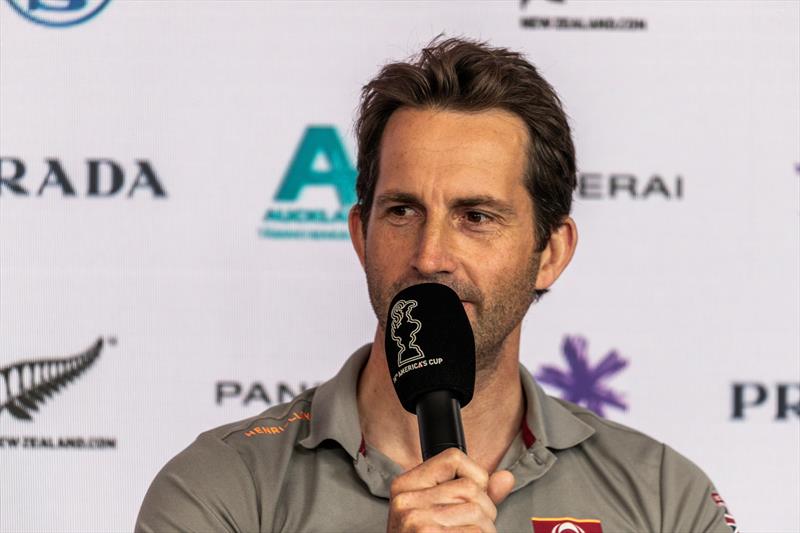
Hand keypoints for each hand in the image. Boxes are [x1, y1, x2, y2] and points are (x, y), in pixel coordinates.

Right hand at [387, 448, 514, 532]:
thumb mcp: (436, 514)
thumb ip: (473, 494)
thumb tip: (506, 478)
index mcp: (406, 486)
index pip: (453, 458)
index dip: (475, 476)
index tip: (472, 497)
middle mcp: (407, 500)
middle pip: (471, 489)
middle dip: (484, 512)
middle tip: (468, 530)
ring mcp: (416, 521)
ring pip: (479, 513)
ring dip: (485, 531)